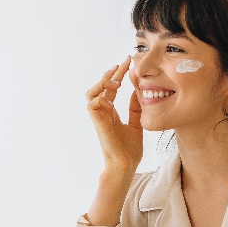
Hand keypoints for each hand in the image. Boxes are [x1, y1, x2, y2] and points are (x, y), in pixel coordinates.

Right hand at [85, 57, 141, 174]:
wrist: (126, 165)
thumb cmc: (129, 149)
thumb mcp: (137, 123)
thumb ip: (135, 108)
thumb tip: (137, 91)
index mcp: (111, 111)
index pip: (111, 87)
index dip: (118, 73)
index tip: (128, 62)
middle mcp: (103, 112)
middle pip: (101, 86)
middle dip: (111, 72)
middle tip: (124, 62)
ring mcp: (99, 117)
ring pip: (90, 93)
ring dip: (101, 83)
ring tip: (116, 80)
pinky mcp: (98, 123)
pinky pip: (91, 105)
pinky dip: (99, 97)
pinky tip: (111, 96)